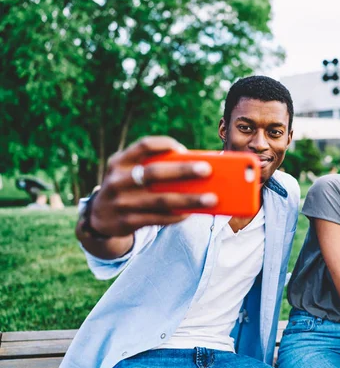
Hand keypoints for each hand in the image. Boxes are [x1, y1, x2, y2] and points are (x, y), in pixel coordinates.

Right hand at [88, 136, 215, 236]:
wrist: (99, 218)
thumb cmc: (128, 188)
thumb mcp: (129, 173)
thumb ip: (152, 167)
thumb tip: (195, 170)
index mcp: (119, 161)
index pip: (143, 146)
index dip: (164, 145)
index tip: (183, 149)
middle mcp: (117, 180)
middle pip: (154, 173)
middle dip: (183, 171)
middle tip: (207, 170)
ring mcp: (121, 202)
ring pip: (161, 200)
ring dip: (189, 199)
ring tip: (211, 199)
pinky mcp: (127, 222)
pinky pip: (158, 218)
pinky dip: (177, 215)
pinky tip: (192, 213)